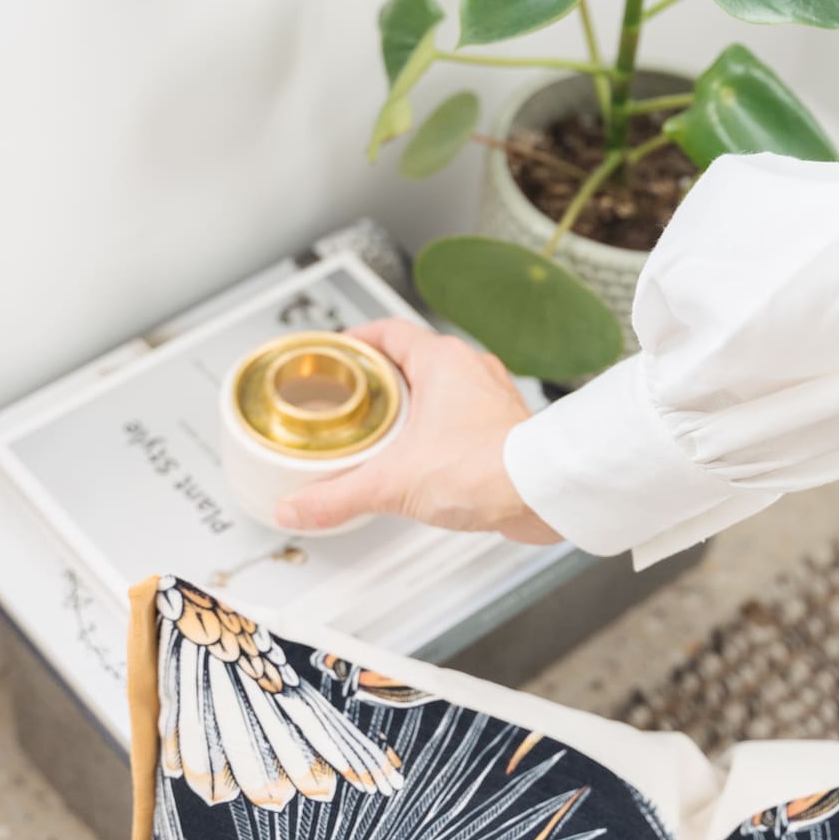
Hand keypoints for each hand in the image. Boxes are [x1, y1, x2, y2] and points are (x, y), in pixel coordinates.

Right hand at [274, 318, 560, 542]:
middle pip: (411, 359)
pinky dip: (437, 427)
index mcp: (441, 360)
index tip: (334, 354)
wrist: (544, 493)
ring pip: (440, 386)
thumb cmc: (486, 470)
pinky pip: (462, 413)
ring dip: (410, 404)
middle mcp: (469, 368)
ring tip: (381, 431)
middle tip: (348, 400)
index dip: (356, 340)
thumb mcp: (394, 483)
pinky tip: (423, 455)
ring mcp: (491, 395)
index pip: (387, 331)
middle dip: (377, 379)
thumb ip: (337, 496)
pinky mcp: (504, 424)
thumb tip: (294, 508)